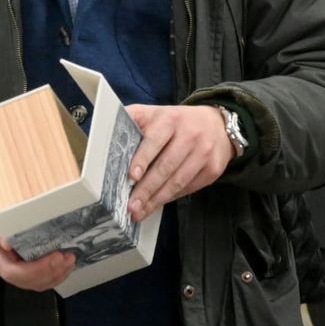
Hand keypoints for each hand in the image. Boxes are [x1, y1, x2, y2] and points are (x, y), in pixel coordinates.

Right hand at [0, 185, 74, 291]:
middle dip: (51, 273)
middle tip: (69, 257)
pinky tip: (64, 263)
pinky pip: (37, 274)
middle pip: (28, 281)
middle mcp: (4, 264)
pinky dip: (53, 272)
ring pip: (34, 281)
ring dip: (55, 274)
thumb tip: (7, 243)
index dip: (37, 270)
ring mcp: (13, 264)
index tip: (55, 257)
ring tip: (70, 261)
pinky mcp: (21, 260)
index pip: (14, 273)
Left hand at [126, 104, 235, 221]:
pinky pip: (189, 188)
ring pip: (178, 181)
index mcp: (171, 119)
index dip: (142, 159)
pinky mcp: (213, 169)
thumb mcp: (156, 113)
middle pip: (166, 166)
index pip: (154, 141)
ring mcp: (204, 153)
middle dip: (146, 189)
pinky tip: (158, 204)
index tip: (131, 177)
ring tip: (140, 212)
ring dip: (157, 199)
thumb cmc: (177, 122)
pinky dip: (171, 197)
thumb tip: (106, 131)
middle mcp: (190, 135)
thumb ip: (134, 118)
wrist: (218, 124)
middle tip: (131, 206)